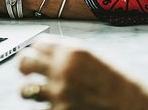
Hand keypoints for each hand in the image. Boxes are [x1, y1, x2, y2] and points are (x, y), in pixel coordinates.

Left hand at [17, 36, 147, 108]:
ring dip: (30, 92)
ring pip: (26, 90)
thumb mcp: (98, 60)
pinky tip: (58, 107)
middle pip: (25, 62)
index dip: (37, 50)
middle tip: (26, 73)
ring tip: (35, 94)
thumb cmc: (123, 88)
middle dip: (24, 67)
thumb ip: (74, 57)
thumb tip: (54, 56)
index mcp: (73, 52)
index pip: (38, 44)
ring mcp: (58, 93)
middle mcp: (62, 69)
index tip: (36, 56)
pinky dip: (48, 109)